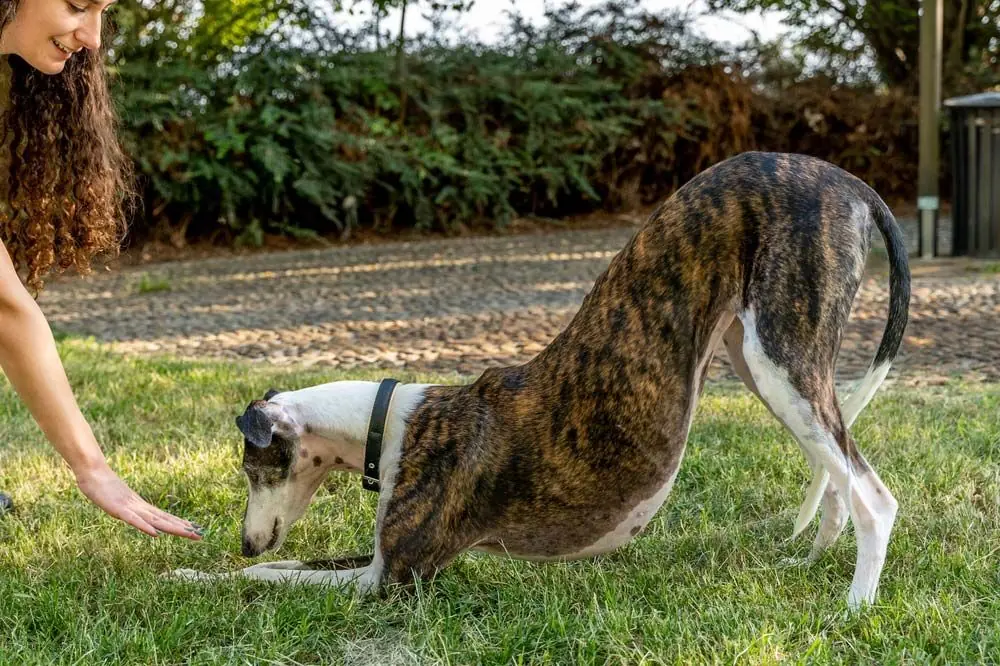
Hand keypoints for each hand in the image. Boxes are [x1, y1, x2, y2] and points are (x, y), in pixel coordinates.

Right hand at [75, 464, 203, 539]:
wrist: (93, 471)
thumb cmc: (104, 487)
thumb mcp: (119, 502)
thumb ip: (129, 509)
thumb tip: (138, 515)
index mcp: (141, 507)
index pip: (165, 518)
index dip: (180, 524)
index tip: (195, 530)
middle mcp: (140, 507)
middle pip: (165, 520)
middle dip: (182, 528)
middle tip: (200, 535)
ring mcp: (130, 508)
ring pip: (155, 520)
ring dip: (171, 527)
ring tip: (188, 533)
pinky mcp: (118, 509)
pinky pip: (134, 520)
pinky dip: (145, 526)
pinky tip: (156, 533)